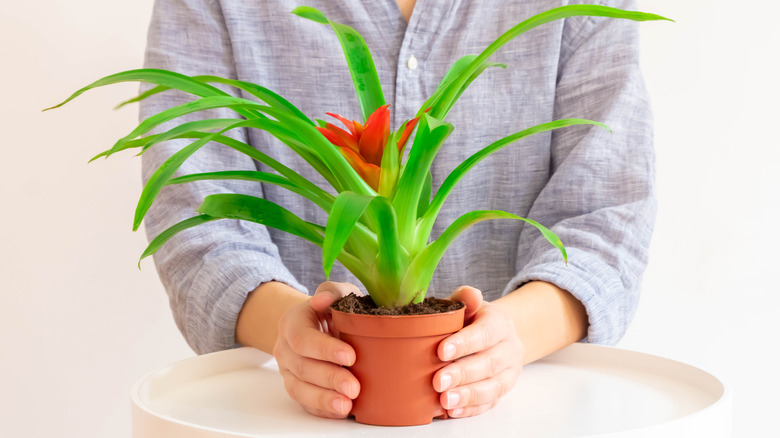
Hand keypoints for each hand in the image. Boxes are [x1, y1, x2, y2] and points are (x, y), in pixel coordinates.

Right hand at [273, 281, 361, 417]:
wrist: (320, 324)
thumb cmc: (332, 309)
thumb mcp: (336, 294)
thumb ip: (332, 292)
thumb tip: (326, 298)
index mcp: (293, 321)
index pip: (302, 338)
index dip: (324, 349)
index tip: (351, 356)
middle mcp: (285, 347)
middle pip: (302, 366)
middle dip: (329, 378)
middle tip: (354, 387)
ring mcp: (288, 370)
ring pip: (299, 388)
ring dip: (323, 399)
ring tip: (346, 406)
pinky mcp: (296, 387)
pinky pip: (304, 403)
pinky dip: (322, 409)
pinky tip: (339, 411)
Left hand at [433, 286, 523, 417]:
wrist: (496, 334)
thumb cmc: (472, 319)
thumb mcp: (468, 305)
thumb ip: (465, 298)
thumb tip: (470, 294)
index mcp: (500, 323)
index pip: (485, 333)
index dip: (464, 343)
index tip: (442, 351)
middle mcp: (510, 348)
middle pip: (489, 363)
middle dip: (463, 374)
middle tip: (438, 381)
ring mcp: (509, 371)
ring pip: (493, 387)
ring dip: (468, 396)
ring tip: (445, 401)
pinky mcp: (504, 390)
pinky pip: (490, 403)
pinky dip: (471, 409)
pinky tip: (452, 411)